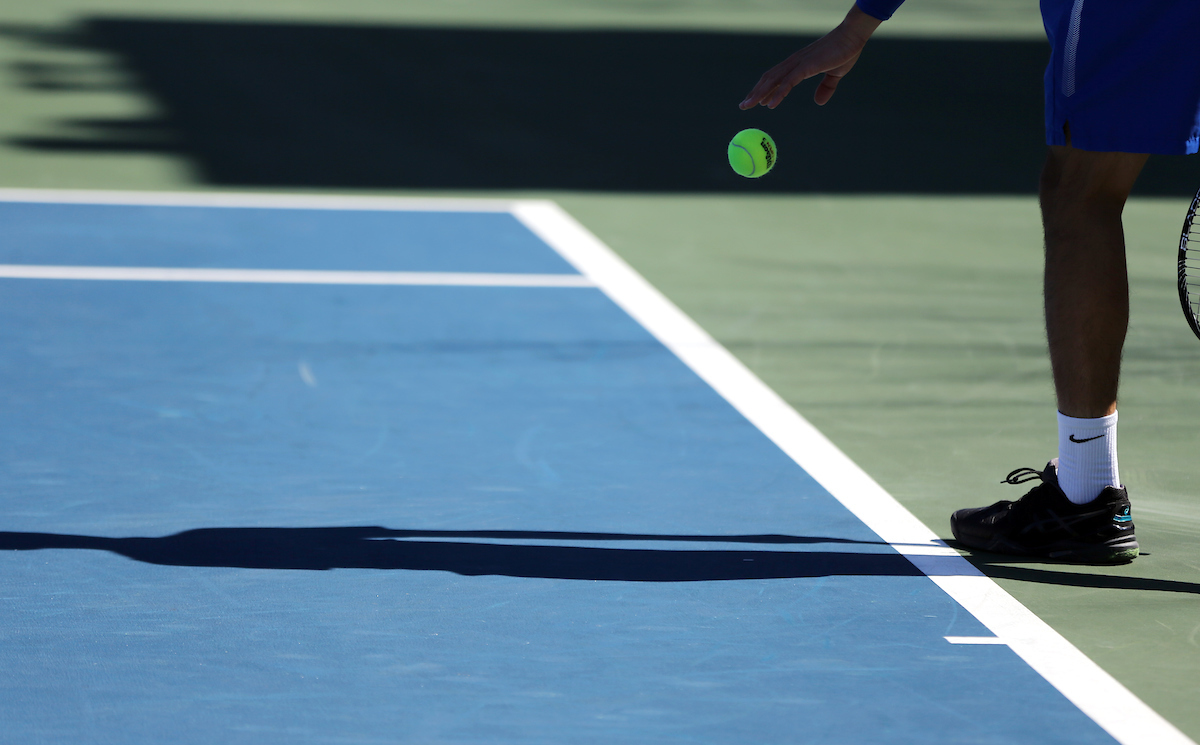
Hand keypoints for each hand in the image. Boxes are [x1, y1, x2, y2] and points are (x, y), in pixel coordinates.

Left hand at [739, 5, 880, 108]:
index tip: (756, 101)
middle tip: (743, 106)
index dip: (764, 89)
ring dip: (759, 94)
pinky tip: (770, 105)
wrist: (852, 37)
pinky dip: (778, 94)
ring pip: (773, 80)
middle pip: (769, 79)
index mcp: (798, 64)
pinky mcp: (806, 66)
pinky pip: (788, 82)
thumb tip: (819, 102)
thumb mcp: (834, 74)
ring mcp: (798, 64)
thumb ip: (826, 87)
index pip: (776, 77)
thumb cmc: (844, 51)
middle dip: (755, 92)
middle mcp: (794, 63)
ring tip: (748, 106)